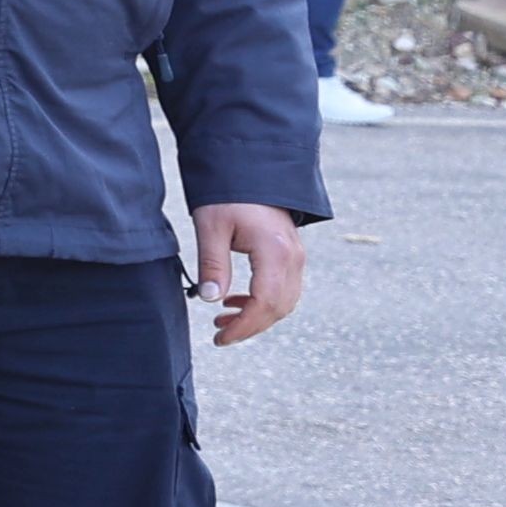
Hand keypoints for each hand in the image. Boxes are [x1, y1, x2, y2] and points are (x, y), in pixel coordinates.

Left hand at [189, 203, 306, 344]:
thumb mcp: (211, 227)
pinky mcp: (291, 254)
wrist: (252, 168)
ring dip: (257, 316)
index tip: (220, 338)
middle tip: (219, 335)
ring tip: (222, 321)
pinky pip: (284, 288)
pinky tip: (235, 301)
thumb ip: (212, 264)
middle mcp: (293, 257)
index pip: (265, 303)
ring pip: (284, 301)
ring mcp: (296, 256)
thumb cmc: (228, 194)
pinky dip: (263, 302)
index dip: (244, 326)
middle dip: (250, 326)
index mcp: (275, 251)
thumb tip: (209, 299)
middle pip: (279, 307)